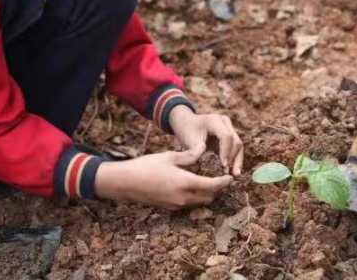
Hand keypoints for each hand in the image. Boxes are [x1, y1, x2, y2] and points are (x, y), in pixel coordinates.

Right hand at [94, 150, 232, 209]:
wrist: (126, 183)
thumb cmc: (146, 166)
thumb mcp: (169, 156)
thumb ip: (189, 155)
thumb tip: (204, 147)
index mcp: (185, 183)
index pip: (213, 186)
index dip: (224, 182)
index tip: (230, 177)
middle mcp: (183, 198)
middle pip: (209, 197)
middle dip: (216, 189)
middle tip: (220, 177)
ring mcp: (176, 205)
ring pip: (199, 202)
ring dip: (206, 194)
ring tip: (206, 180)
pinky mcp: (169, 208)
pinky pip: (188, 204)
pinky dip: (194, 197)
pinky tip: (189, 185)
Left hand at [169, 105, 243, 175]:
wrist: (187, 123)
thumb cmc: (187, 131)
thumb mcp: (190, 141)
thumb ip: (199, 152)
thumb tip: (210, 167)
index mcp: (214, 120)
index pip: (226, 136)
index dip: (226, 152)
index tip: (223, 165)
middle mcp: (224, 122)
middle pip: (235, 141)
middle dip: (234, 158)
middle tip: (230, 174)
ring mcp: (229, 127)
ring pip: (238, 145)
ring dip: (237, 160)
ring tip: (234, 175)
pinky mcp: (230, 135)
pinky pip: (236, 148)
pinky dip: (235, 159)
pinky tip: (233, 171)